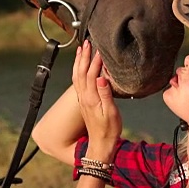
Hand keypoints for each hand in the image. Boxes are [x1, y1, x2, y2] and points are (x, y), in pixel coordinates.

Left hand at [72, 40, 121, 160]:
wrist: (101, 145)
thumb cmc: (109, 130)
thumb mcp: (111, 113)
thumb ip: (105, 95)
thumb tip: (101, 78)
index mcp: (91, 98)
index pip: (91, 74)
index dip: (95, 61)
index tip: (99, 49)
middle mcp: (84, 97)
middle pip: (80, 73)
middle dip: (83, 57)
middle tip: (86, 43)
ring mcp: (83, 100)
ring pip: (77, 76)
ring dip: (79, 62)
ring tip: (81, 50)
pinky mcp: (84, 102)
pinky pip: (78, 82)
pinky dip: (78, 71)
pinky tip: (81, 67)